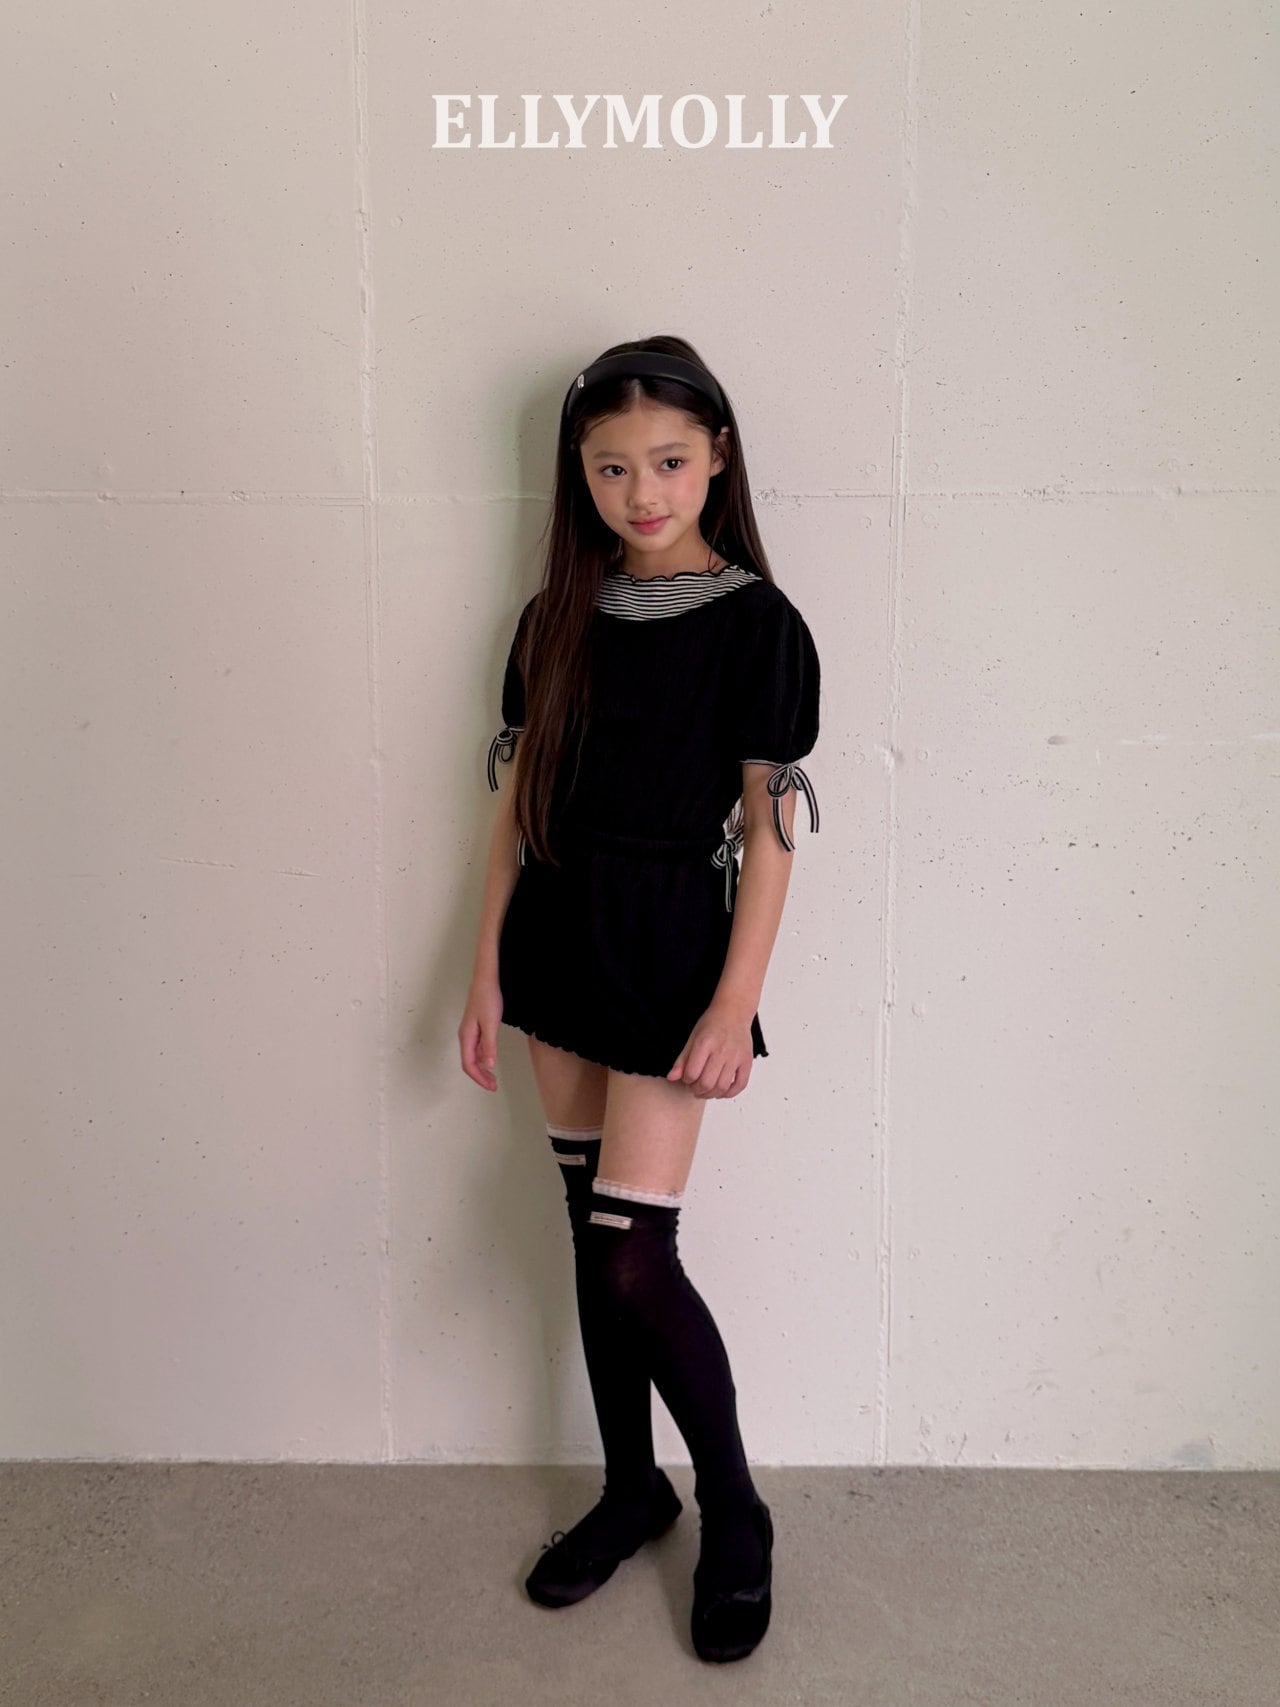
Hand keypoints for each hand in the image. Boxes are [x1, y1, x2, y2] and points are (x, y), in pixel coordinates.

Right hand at [458, 974, 503, 1090]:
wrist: (486, 980)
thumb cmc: (487, 998)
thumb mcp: (491, 1024)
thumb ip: (490, 1045)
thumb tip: (488, 1065)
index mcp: (466, 1037)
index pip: (469, 1064)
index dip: (479, 1078)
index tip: (490, 1086)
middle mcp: (466, 1036)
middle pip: (470, 1063)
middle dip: (481, 1076)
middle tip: (493, 1086)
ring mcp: (470, 1032)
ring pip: (473, 1056)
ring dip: (482, 1069)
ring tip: (493, 1078)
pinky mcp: (476, 1028)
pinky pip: (477, 1048)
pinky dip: (484, 1058)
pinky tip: (491, 1060)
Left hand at [666, 1004, 753, 1098]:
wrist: (734, 1011)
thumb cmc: (712, 1023)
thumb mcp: (692, 1037)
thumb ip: (682, 1059)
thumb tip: (672, 1077)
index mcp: (705, 1043)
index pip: (691, 1073)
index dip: (686, 1080)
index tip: (687, 1078)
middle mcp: (722, 1051)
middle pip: (706, 1083)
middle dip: (696, 1090)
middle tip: (694, 1087)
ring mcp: (736, 1057)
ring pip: (722, 1087)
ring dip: (711, 1094)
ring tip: (706, 1090)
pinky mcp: (747, 1061)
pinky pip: (740, 1084)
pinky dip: (730, 1093)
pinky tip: (722, 1091)